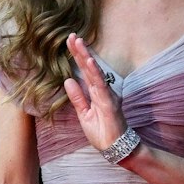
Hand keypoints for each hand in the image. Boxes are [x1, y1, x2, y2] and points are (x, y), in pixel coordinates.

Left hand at [64, 35, 128, 153]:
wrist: (115, 148)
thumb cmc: (103, 132)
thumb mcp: (84, 114)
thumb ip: (77, 97)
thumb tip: (68, 80)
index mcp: (95, 92)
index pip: (84, 71)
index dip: (77, 57)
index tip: (68, 43)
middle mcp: (102, 91)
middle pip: (89, 67)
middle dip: (80, 51)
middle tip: (70, 35)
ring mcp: (107, 95)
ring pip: (95, 72)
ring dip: (86, 57)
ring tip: (78, 42)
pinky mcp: (109, 103)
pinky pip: (102, 86)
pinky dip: (95, 73)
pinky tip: (89, 61)